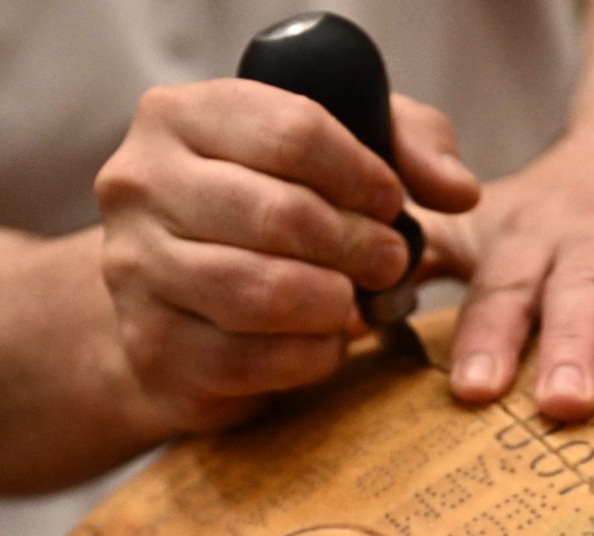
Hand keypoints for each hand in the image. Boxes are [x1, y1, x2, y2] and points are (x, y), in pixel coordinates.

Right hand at [96, 81, 478, 429]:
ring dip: (332, 303)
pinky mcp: (152, 350)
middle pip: (278, 214)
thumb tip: (458, 191)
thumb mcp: (336, 151)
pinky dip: (309, 355)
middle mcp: (139, 188)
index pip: (291, 131)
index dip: (361, 173)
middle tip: (388, 262)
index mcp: (176, 116)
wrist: (177, 299)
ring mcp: (134, 272)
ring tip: (354, 300)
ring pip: (260, 292)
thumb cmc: (264, 211)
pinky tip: (324, 341)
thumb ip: (407, 144)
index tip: (390, 202)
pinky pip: (250, 360)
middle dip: (355, 245)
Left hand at [420, 126, 593, 420]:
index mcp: (531, 240)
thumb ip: (424, 267)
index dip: (487, 336)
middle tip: (564, 405)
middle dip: (573, 345)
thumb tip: (339, 312)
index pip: (503, 289)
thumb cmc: (556, 217)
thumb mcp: (485, 228)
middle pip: (585, 289)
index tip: (471, 391)